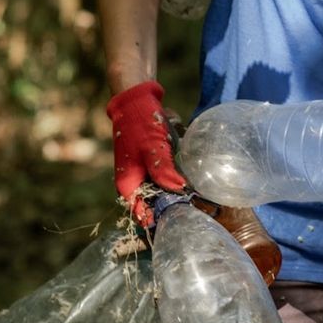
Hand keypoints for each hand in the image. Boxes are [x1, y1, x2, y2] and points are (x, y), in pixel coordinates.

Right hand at [106, 80, 187, 226]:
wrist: (136, 102)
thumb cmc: (140, 126)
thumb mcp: (153, 150)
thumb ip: (164, 173)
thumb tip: (180, 191)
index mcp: (127, 185)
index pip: (141, 215)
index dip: (159, 220)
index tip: (180, 221)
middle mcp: (133, 182)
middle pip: (152, 205)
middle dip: (171, 207)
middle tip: (194, 211)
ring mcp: (142, 173)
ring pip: (160, 192)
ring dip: (174, 195)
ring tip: (195, 200)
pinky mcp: (151, 164)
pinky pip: (163, 179)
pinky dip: (174, 182)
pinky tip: (190, 183)